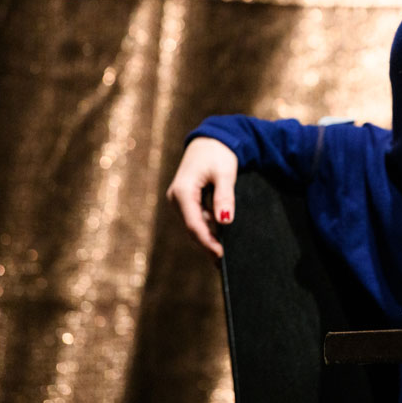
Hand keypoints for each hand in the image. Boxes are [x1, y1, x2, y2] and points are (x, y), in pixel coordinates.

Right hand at [165, 137, 238, 256]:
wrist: (210, 139)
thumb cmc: (219, 153)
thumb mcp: (225, 173)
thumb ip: (224, 196)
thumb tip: (225, 221)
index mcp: (183, 191)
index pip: (194, 224)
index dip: (207, 241)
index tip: (220, 255)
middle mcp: (176, 198)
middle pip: (192, 228)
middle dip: (207, 244)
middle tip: (224, 263)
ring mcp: (179, 200)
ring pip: (194, 225)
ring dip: (208, 238)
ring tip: (224, 255)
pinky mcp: (185, 200)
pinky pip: (196, 219)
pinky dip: (207, 228)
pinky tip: (220, 238)